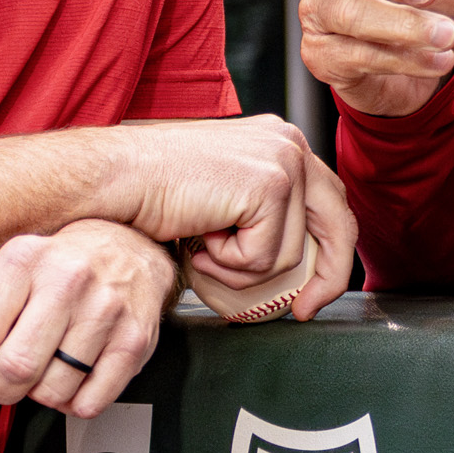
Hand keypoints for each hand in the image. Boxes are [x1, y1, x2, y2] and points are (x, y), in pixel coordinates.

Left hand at [0, 219, 175, 418]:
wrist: (131, 246)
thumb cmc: (55, 271)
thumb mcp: (0, 288)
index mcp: (23, 258)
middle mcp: (68, 276)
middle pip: (14, 368)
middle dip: (1, 388)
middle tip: (8, 377)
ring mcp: (106, 306)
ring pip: (52, 391)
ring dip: (40, 395)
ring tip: (46, 369)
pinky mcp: (135, 337)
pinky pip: (90, 402)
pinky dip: (75, 403)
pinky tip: (76, 375)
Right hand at [111, 114, 354, 319]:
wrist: (115, 177)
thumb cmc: (154, 191)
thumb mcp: (224, 196)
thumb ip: (262, 212)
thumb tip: (299, 260)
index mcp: (281, 142)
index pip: (330, 202)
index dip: (331, 252)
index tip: (314, 292)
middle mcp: (290, 143)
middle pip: (338, 224)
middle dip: (327, 277)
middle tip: (302, 310)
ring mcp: (283, 162)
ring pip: (291, 254)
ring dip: (243, 269)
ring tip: (204, 245)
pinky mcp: (269, 187)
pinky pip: (264, 258)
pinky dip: (228, 265)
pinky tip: (200, 238)